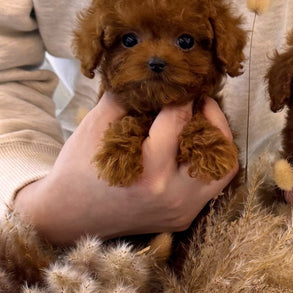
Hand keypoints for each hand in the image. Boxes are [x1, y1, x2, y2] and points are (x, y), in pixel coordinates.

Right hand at [13, 93, 237, 245]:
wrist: (69, 215)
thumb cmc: (79, 168)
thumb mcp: (96, 125)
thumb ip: (127, 97)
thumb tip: (152, 74)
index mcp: (149, 173)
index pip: (178, 121)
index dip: (181, 95)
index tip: (182, 82)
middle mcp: (171, 195)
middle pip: (213, 145)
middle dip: (209, 114)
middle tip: (198, 99)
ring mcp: (181, 210)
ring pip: (223, 168)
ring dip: (218, 141)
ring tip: (202, 122)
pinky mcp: (183, 217)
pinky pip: (213, 185)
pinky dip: (210, 161)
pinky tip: (194, 145)